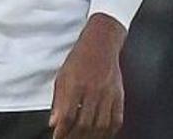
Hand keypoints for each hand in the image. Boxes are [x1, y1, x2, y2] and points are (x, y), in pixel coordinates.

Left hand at [49, 14, 125, 138]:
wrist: (101, 43)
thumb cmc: (80, 58)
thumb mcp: (62, 76)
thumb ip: (58, 100)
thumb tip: (54, 122)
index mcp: (76, 84)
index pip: (68, 116)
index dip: (62, 131)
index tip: (58, 137)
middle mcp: (93, 90)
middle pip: (85, 124)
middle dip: (75, 137)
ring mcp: (108, 94)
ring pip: (101, 125)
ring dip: (91, 137)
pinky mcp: (119, 95)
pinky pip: (117, 119)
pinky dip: (109, 131)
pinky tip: (102, 134)